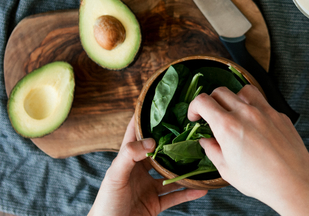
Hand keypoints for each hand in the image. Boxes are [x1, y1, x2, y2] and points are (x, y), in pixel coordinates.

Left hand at [88, 116, 206, 215]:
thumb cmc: (106, 204)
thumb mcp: (115, 176)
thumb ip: (130, 156)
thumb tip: (151, 140)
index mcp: (127, 160)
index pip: (136, 133)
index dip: (146, 118)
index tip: (161, 104)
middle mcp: (139, 171)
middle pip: (159, 152)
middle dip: (173, 142)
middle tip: (190, 129)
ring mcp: (148, 187)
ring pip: (171, 174)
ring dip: (185, 168)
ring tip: (201, 158)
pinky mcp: (155, 204)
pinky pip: (175, 196)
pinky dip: (189, 193)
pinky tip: (201, 188)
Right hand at [188, 85, 308, 215]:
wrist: (294, 182)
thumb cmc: (260, 180)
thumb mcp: (227, 170)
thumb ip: (212, 150)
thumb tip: (206, 140)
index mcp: (228, 126)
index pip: (203, 101)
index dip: (194, 107)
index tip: (195, 116)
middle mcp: (246, 113)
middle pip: (220, 91)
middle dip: (211, 102)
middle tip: (211, 116)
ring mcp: (265, 111)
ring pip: (243, 90)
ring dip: (234, 98)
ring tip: (234, 114)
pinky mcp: (279, 115)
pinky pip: (263, 102)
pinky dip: (254, 108)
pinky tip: (255, 124)